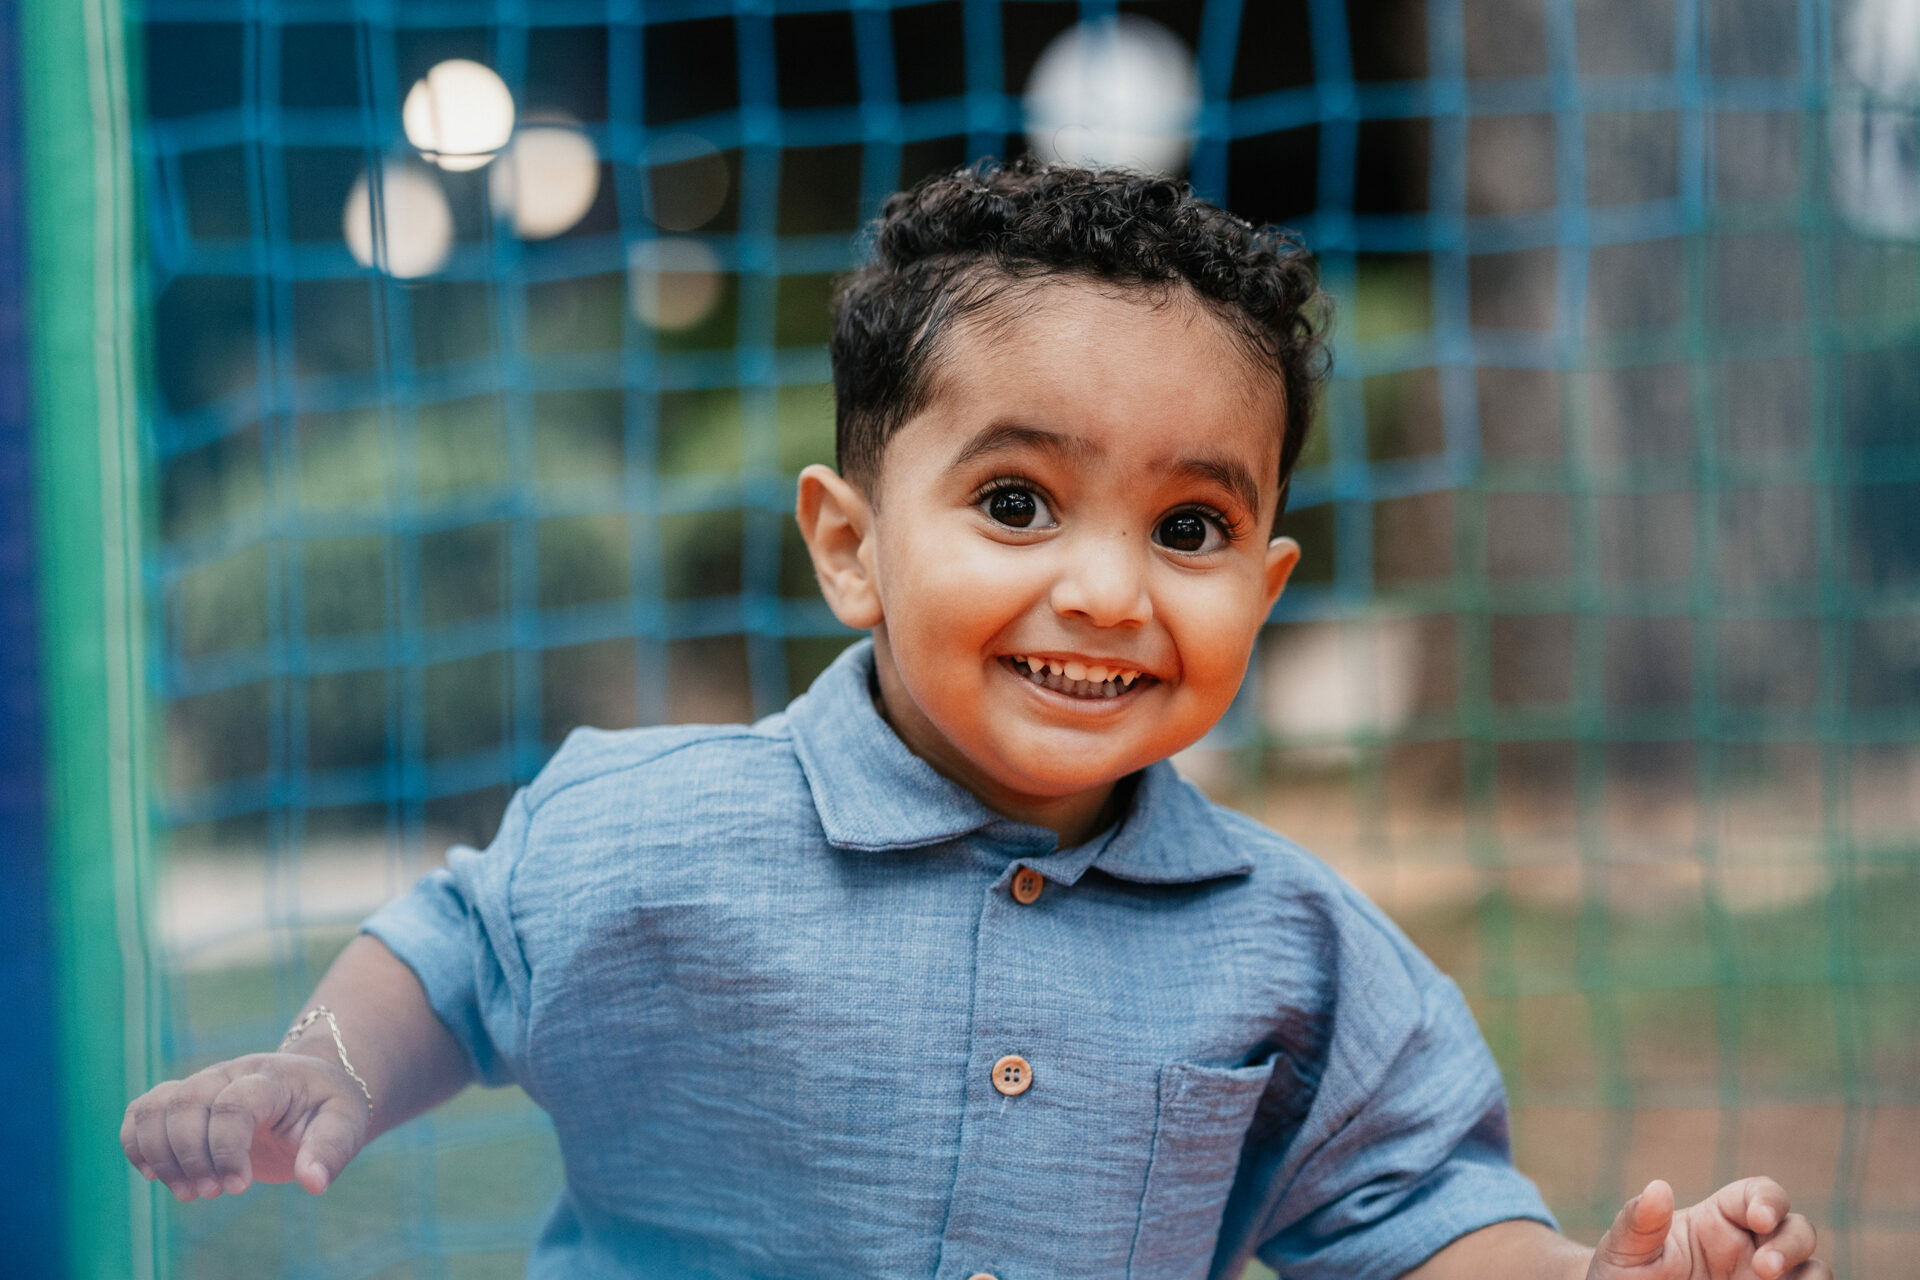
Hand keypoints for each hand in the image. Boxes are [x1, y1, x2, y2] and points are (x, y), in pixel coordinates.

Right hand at [120, 1052, 371, 1199]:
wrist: (312, 1086)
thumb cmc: (327, 1107)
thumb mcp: (345, 1124)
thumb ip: (330, 1150)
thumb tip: (313, 1182)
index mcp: (271, 1077)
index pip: (233, 1104)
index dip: (227, 1150)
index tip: (239, 1187)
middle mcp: (229, 1073)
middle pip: (186, 1103)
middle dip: (191, 1157)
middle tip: (212, 1193)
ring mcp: (202, 1084)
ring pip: (156, 1106)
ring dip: (160, 1156)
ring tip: (188, 1193)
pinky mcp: (183, 1101)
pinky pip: (142, 1111)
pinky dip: (136, 1143)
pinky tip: (155, 1175)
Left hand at [1589, 1178, 1827, 1279]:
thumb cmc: (1625, 1275)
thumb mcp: (1624, 1250)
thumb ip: (1638, 1223)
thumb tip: (1657, 1188)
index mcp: (1719, 1219)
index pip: (1760, 1194)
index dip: (1769, 1201)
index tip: (1759, 1220)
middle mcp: (1752, 1249)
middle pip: (1799, 1231)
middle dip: (1791, 1246)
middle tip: (1763, 1270)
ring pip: (1815, 1272)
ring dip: (1810, 1278)